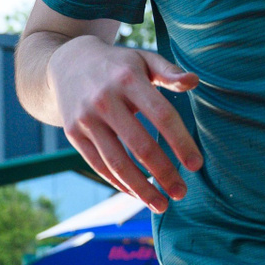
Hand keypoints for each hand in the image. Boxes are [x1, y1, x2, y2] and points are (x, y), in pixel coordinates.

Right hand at [48, 36, 203, 211]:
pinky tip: (137, 194)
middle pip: (140, 145)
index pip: (162, 115)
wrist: (67, 63)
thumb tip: (194, 81)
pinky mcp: (73, 134)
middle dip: (164, 173)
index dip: (181, 142)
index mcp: (128, 79)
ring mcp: (86, 119)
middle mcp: (105, 99)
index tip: (197, 165)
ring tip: (162, 204)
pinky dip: (119, 183)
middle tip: (182, 193)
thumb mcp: (143, 60)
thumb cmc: (117, 65)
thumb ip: (169, 71)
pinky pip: (99, 165)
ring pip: (117, 162)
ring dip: (141, 188)